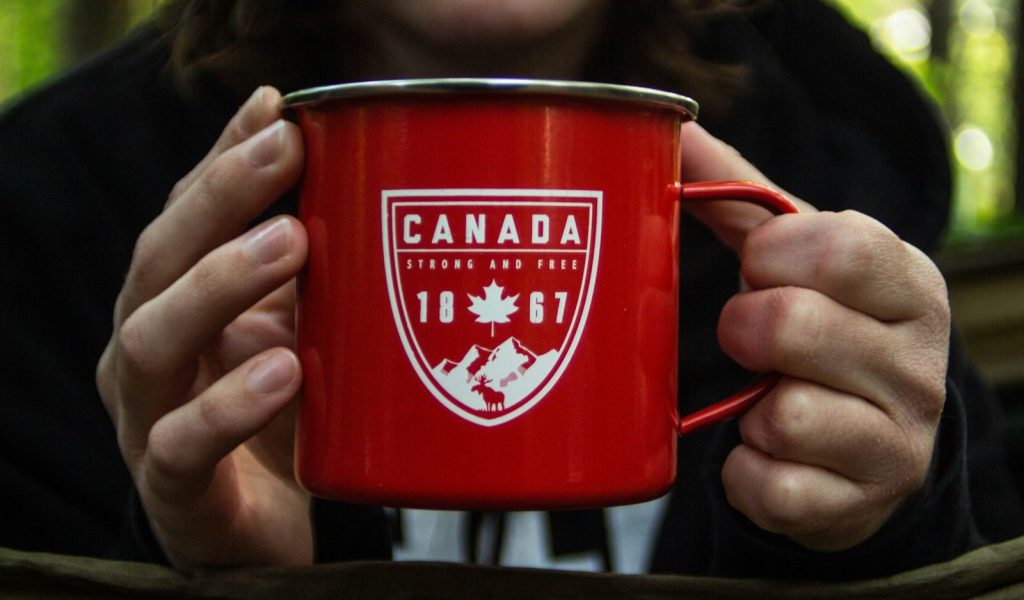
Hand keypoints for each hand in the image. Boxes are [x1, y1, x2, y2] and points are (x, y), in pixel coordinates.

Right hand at [96, 87, 312, 565]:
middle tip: (286, 151)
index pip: (184, 215)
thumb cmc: (281, 417)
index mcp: (171, 303)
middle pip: (159, 259)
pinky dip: (230, 405)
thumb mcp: (298, 328)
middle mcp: (147, 349)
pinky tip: (282, 372)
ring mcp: (148, 418)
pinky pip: (184, 445)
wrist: (264, 533)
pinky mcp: (173, 488)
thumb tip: (376, 182)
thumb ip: (314, 270)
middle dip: (222, 197)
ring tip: (293, 243)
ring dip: (222, 282)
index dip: (223, 158)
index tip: (278, 107)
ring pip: (155, 339)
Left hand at [680, 123, 949, 550]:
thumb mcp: (800, 260)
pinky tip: (763, 454)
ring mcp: (899, 444)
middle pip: (795, 325)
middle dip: (745, 329)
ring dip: (750, 409)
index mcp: (909, 285)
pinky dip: (747, 472)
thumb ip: (742, 196)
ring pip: (787, 416)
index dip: (773, 255)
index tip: (759, 267)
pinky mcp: (860, 508)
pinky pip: (774, 489)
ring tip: (765, 401)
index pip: (843, 247)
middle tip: (747, 338)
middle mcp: (919, 365)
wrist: (866, 450)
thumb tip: (673, 128)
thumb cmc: (822, 332)